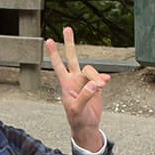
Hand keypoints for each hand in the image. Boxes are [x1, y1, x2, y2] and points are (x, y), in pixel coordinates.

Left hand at [46, 26, 109, 151]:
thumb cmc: (77, 120)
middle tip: (67, 29)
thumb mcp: (77, 110)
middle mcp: (75, 80)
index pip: (59, 66)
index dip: (54, 54)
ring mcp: (85, 82)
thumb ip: (84, 96)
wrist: (87, 126)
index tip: (49, 41)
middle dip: (70, 43)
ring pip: (91, 70)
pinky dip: (103, 79)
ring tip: (101, 86)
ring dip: (97, 77)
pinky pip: (100, 77)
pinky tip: (105, 82)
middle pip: (72, 58)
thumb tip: (93, 84)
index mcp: (66, 85)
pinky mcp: (95, 86)